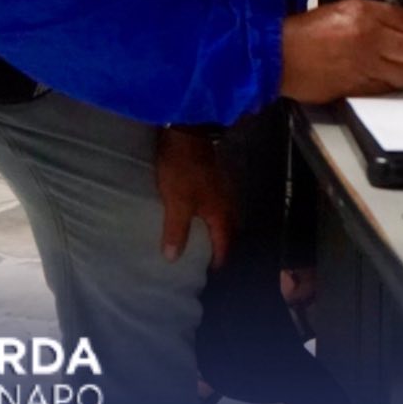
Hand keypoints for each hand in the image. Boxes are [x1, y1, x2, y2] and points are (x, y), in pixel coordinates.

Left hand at [155, 127, 231, 267]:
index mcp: (220, 211)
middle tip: (211, 257)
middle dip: (222, 244)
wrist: (187, 132)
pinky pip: (215, 203)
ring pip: (223, 215)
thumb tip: (173, 259)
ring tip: (204, 238)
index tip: (212, 271)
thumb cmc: (183, 170)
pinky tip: (197, 213)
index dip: (219, 258)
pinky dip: (209, 214)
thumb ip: (176, 231)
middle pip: (229, 229)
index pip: (225, 242)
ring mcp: (221, 187)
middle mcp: (226, 201)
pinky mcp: (212, 177)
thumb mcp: (177, 202)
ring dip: (216, 228)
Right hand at [278, 0, 402, 102]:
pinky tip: (389, 81)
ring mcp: (364, 63)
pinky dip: (393, 86)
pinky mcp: (357, 85)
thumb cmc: (306, 34)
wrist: (280, 55)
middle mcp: (368, 36)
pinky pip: (388, 88)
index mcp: (364, 13)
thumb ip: (375, 16)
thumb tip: (402, 28)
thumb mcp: (342, 10)